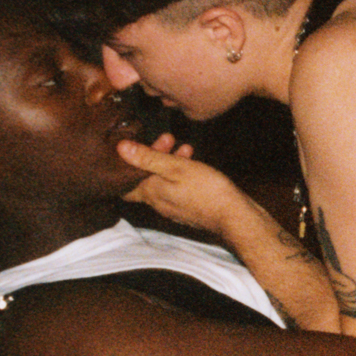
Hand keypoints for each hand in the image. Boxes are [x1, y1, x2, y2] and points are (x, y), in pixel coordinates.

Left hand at [117, 139, 254, 237]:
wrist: (235, 216)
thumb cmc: (206, 190)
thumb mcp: (176, 167)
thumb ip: (148, 158)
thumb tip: (120, 148)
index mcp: (150, 193)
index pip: (124, 183)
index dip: (127, 163)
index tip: (138, 144)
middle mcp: (158, 203)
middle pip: (145, 178)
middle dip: (153, 156)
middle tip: (168, 138)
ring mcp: (174, 208)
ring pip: (162, 182)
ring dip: (169, 162)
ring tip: (185, 147)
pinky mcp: (188, 209)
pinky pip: (176, 188)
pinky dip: (180, 173)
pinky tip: (194, 163)